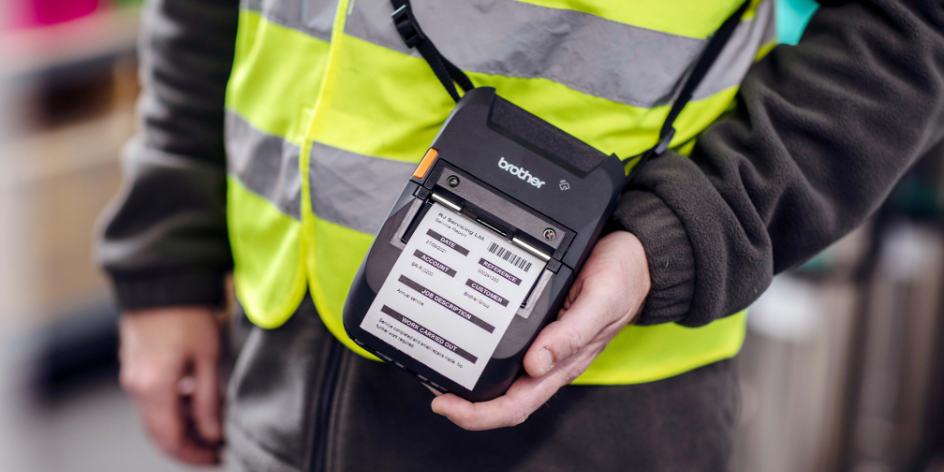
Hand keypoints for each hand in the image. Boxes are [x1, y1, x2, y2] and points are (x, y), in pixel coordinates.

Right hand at [119, 308, 222, 463]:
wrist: (160, 281)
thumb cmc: (188, 314)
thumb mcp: (208, 358)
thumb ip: (209, 401)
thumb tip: (212, 434)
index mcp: (154, 388)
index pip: (171, 439)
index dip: (194, 455)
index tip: (217, 458)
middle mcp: (136, 387)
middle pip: (158, 435)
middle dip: (186, 447)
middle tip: (215, 450)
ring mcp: (131, 376)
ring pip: (152, 419)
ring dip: (179, 429)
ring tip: (210, 427)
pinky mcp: (133, 366)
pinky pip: (149, 400)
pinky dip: (170, 410)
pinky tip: (194, 403)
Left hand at [431, 231, 650, 429]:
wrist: (637, 256)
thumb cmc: (625, 278)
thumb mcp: (601, 300)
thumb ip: (571, 334)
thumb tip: (537, 363)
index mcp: (565, 362)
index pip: (517, 404)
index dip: (479, 414)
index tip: (447, 405)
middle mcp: (551, 360)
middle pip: (503, 399)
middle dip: (465, 404)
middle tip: (431, 389)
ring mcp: (545, 346)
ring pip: (503, 378)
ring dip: (470, 383)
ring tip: (438, 371)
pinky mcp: (540, 327)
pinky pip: (508, 350)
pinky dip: (481, 353)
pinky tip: (464, 343)